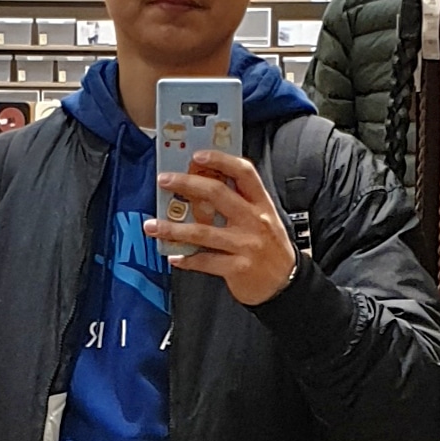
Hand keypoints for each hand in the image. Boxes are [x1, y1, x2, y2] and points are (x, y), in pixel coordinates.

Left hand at [147, 150, 298, 307]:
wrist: (287, 284)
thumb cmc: (271, 249)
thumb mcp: (265, 218)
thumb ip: (241, 203)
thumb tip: (204, 187)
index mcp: (262, 204)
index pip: (244, 173)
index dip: (221, 160)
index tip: (197, 155)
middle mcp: (254, 221)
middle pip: (217, 194)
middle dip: (186, 185)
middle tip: (165, 181)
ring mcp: (246, 245)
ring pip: (202, 231)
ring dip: (173, 228)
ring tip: (152, 226)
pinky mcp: (237, 268)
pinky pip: (205, 261)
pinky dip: (186, 259)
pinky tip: (173, 256)